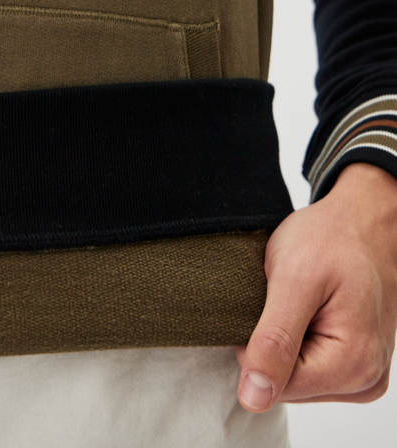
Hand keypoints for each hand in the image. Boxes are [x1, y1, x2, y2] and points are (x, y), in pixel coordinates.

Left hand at [235, 163, 396, 410]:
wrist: (361, 221)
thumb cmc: (332, 239)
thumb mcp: (294, 280)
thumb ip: (274, 341)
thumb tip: (254, 398)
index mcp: (354, 365)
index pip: (276, 386)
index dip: (257, 343)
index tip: (271, 302)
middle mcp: (365, 379)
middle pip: (286, 385)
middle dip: (274, 341)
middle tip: (288, 297)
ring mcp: (362, 373)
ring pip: (294, 377)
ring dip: (285, 339)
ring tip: (301, 301)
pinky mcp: (353, 364)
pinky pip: (307, 365)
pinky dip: (297, 337)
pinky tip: (308, 310)